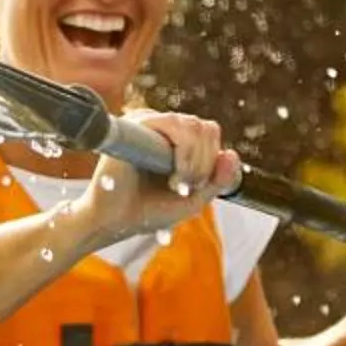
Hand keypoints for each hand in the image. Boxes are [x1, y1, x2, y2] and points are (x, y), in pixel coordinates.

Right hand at [85, 110, 236, 242]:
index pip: (208, 132)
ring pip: (193, 126)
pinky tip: (174, 177)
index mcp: (173, 137)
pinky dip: (184, 153)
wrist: (113, 222)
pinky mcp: (134, 125)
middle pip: (205, 128)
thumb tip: (232, 154)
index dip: (212, 160)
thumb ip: (217, 180)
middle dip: (205, 164)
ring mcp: (147, 122)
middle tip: (186, 188)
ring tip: (178, 184)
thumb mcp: (193, 198)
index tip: (195, 187)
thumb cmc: (147, 210)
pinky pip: (174, 125)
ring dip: (195, 162)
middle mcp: (160, 125)